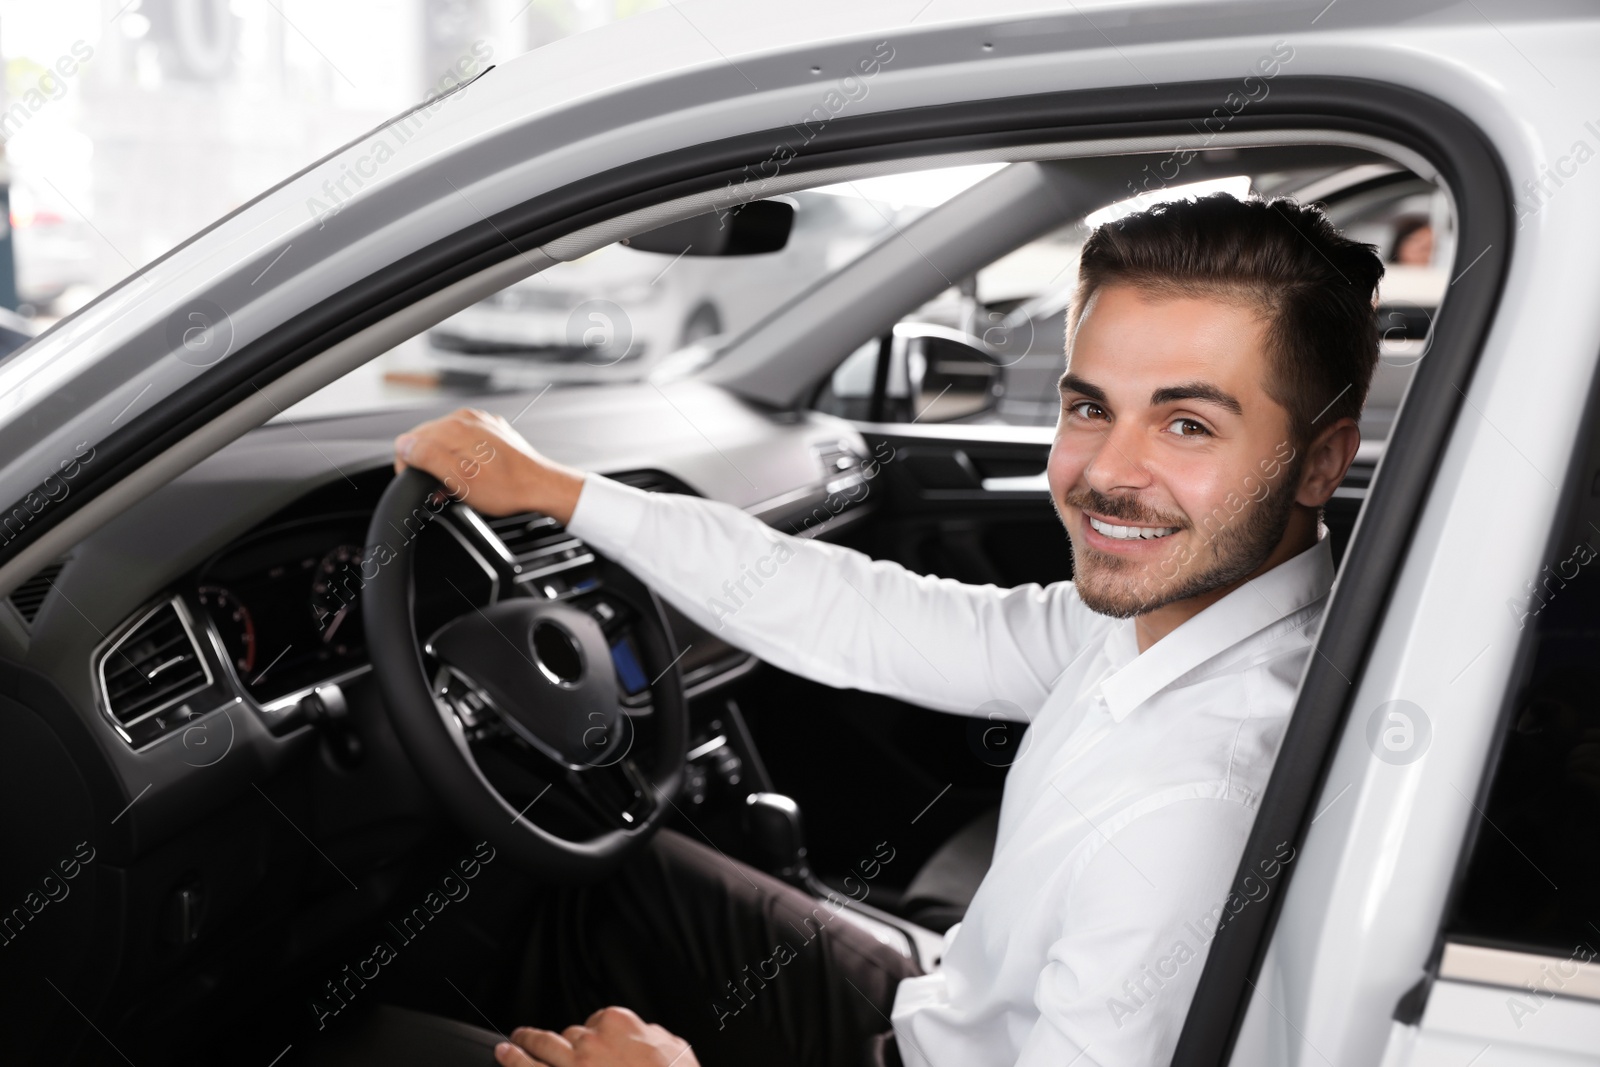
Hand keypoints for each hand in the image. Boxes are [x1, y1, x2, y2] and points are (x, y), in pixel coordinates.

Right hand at [393, 407, 585, 521]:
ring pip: (445, 442)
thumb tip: (404, 445)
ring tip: (458, 486)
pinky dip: (461, 460)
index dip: (409, 467)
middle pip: (426, 441)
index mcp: (455, 426)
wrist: (541, 487)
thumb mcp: (459, 479)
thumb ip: (427, 458)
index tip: (420, 485)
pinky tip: (471, 476)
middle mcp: (467, 419)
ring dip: (444, 465)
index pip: (409, 440)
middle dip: (427, 466)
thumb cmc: (507, 488)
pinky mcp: (491, 433)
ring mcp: (480, 424)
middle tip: (441, 490)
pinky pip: (464, 443)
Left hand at [492, 1006, 697, 1066]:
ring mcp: (573, 1066)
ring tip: (510, 1043)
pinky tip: (503, 1055)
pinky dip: (513, 1062)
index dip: (591, 1034)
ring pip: (542, 1047)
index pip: (596, 1021)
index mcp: (620, 1024)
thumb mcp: (676, 1049)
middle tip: (537, 1039)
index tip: (590, 1043)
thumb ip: (655, 1036)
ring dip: (523, 1043)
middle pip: (568, 1035)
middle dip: (557, 1042)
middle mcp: (592, 1042)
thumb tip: (648, 1034)